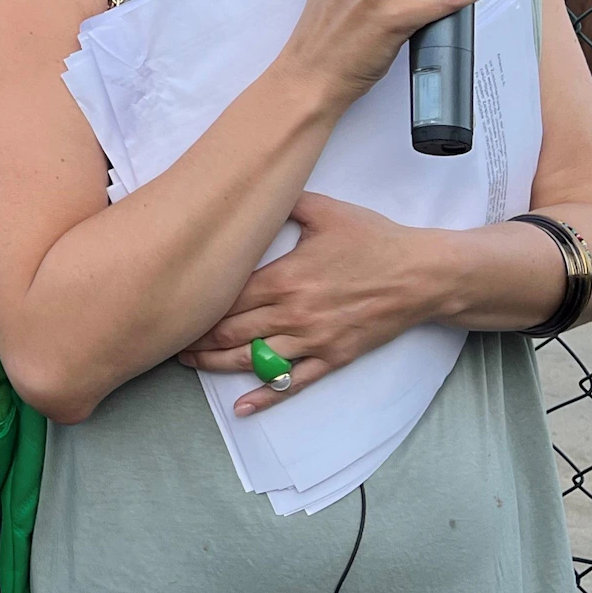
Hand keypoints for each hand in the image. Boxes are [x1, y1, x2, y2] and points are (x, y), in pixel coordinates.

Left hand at [176, 193, 437, 415]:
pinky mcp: (334, 357)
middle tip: (169, 338)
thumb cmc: (374, 240)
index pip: (227, 298)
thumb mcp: (324, 210)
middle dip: (198, 338)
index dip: (197, 306)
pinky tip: (243, 407)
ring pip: (255, 360)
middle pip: (232, 332)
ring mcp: (314, 339)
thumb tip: (253, 185)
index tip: (172, 307)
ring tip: (190, 363)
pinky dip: (265, 396)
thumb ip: (284, 201)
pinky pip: (293, 383)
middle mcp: (293, 313)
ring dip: (218, 364)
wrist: (422, 275)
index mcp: (284, 278)